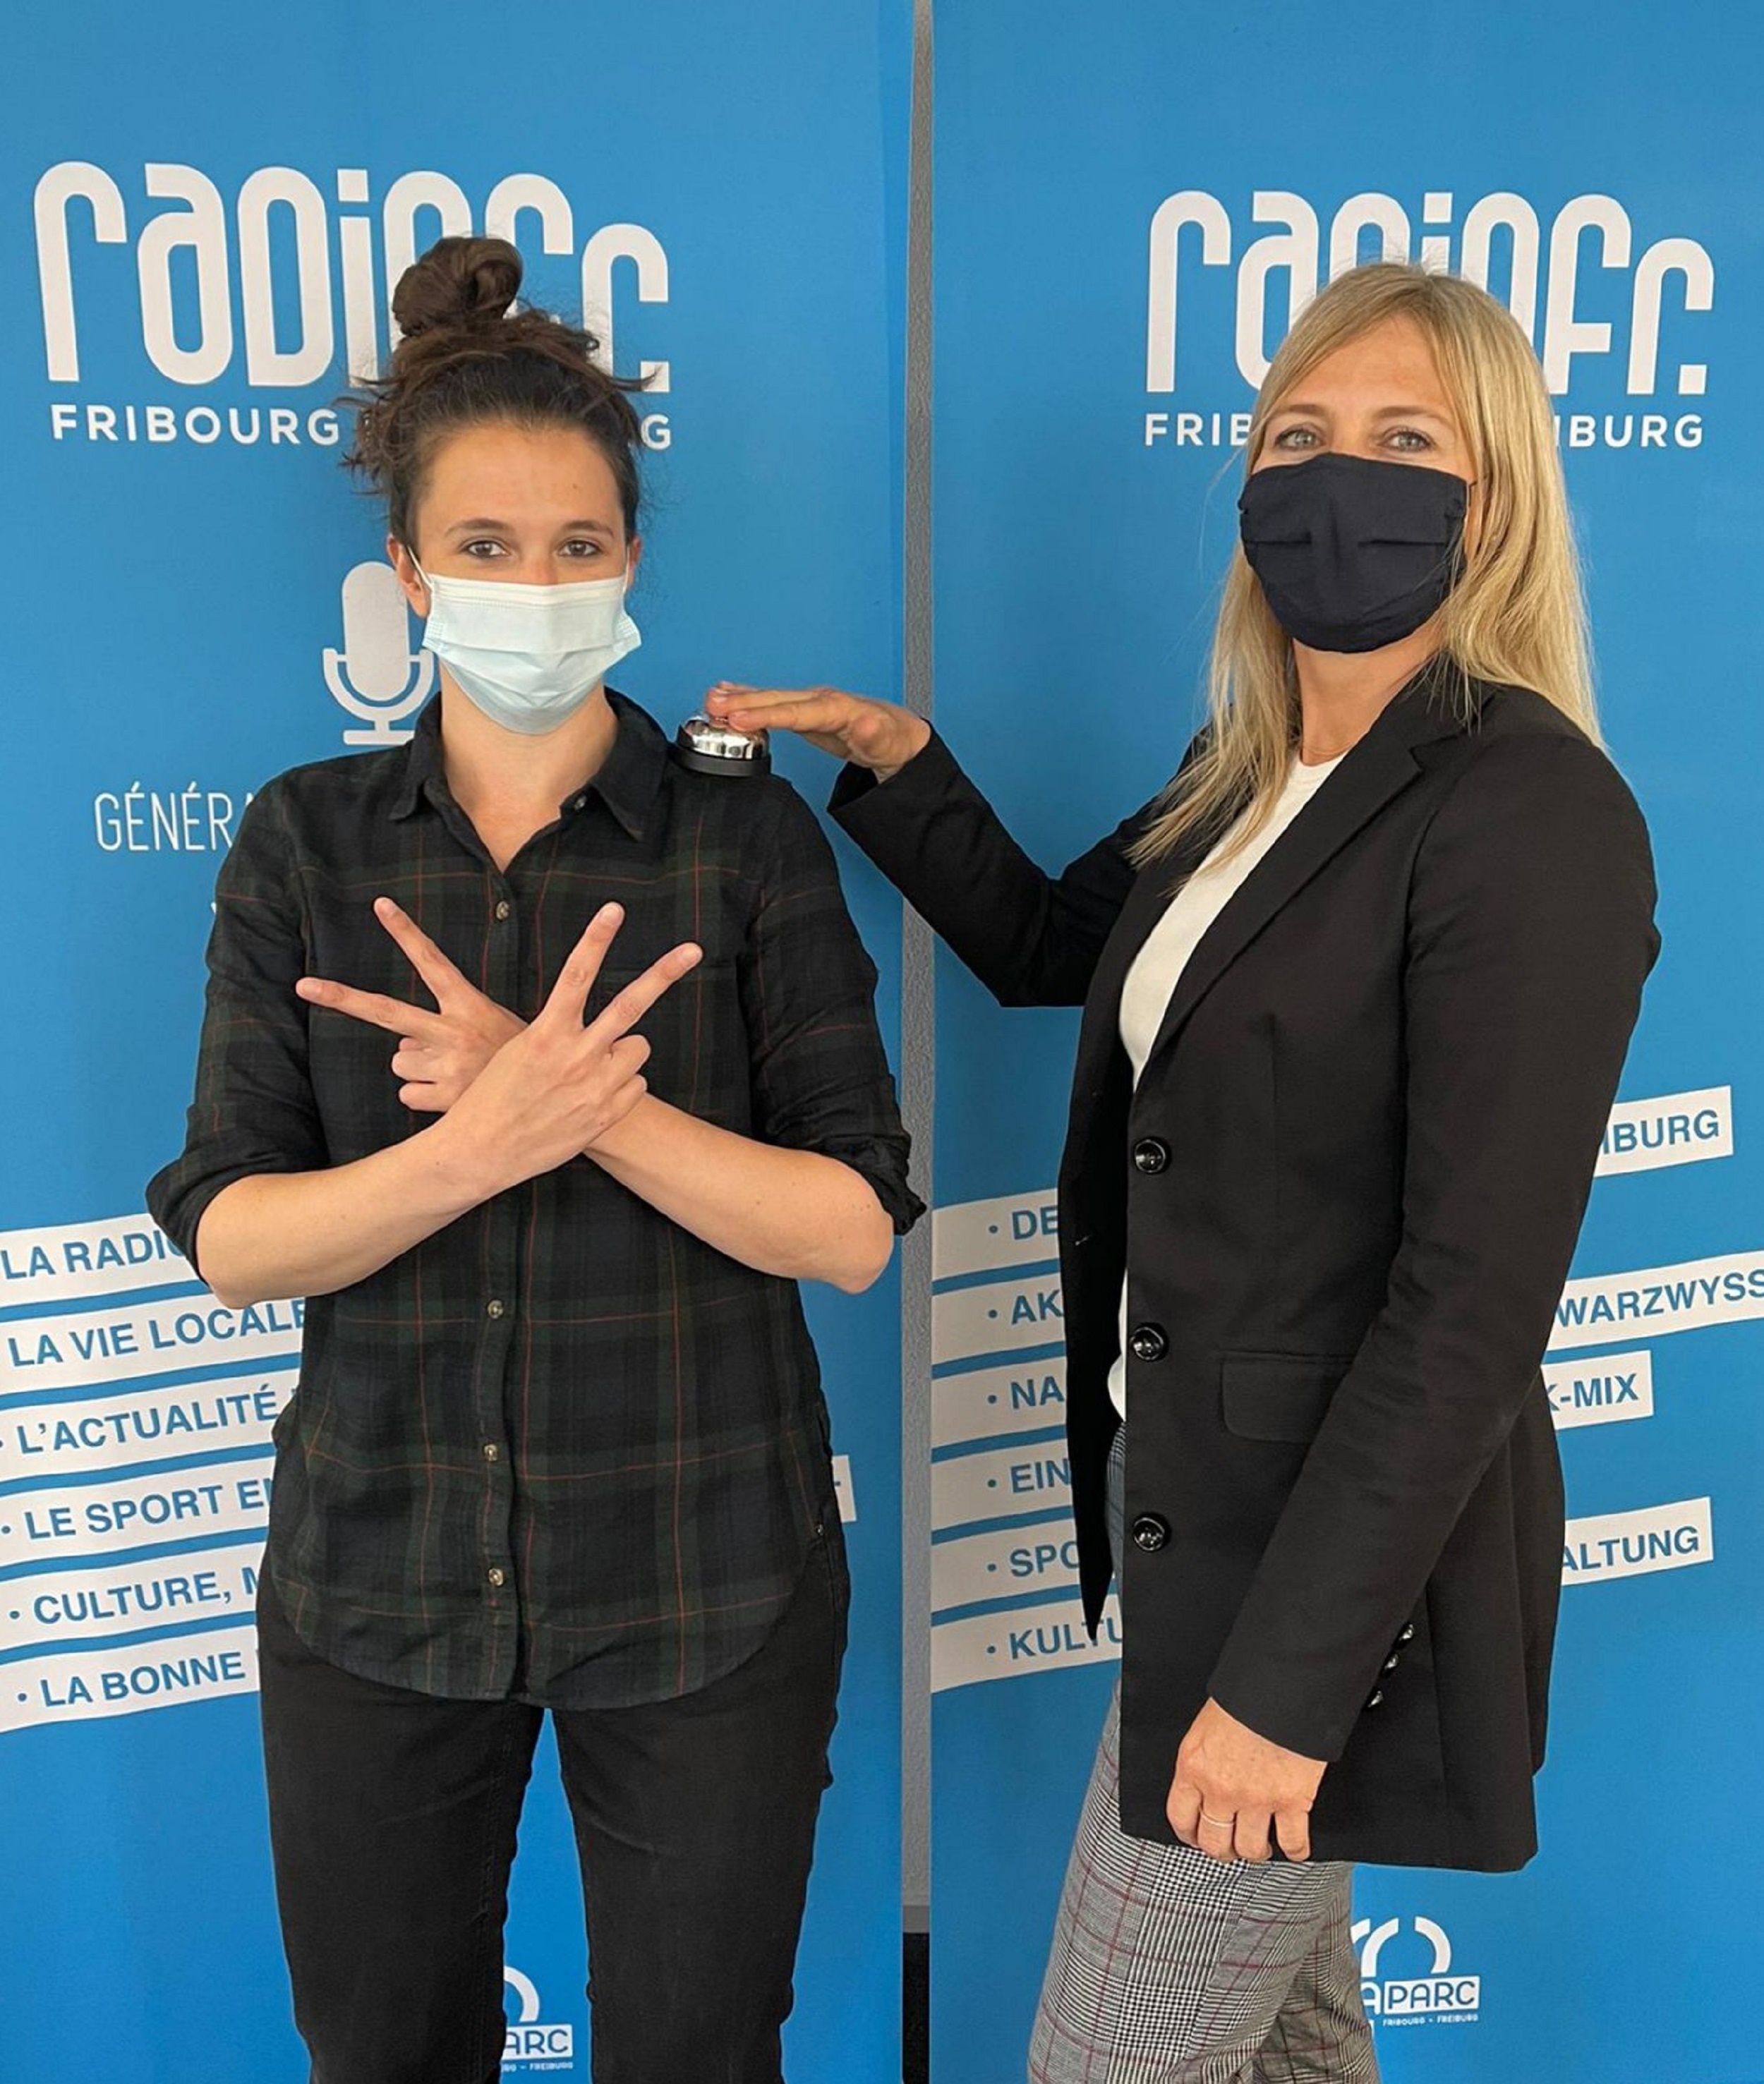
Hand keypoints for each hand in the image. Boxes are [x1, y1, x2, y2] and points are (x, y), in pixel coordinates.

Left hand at [297, 898, 525, 1111]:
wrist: (555, 1101)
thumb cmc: (519, 1061)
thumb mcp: (500, 1028)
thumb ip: (451, 1027)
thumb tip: (401, 1047)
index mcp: (469, 1006)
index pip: (433, 962)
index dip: (406, 932)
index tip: (380, 905)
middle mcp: (453, 1030)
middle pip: (385, 1011)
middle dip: (340, 997)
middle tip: (303, 985)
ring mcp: (445, 1063)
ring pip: (399, 1062)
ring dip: (419, 1070)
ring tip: (454, 1074)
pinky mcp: (442, 1097)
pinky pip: (408, 1095)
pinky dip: (424, 1099)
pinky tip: (452, 1098)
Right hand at [440, 904, 700, 1193]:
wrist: (482, 1151)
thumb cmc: (494, 1096)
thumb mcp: (518, 1051)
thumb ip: (559, 1032)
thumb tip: (603, 1028)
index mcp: (545, 1033)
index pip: (576, 975)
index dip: (596, 939)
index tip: (614, 910)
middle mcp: (574, 1056)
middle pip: (629, 1005)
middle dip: (663, 973)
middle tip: (693, 949)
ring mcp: (594, 1087)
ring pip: (638, 1047)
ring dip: (625, 1052)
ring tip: (592, 1069)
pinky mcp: (605, 1115)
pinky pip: (637, 1084)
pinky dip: (622, 1087)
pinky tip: (591, 1098)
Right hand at [705, 682, 930, 779]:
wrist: (897, 736)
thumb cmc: (891, 740)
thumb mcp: (888, 742)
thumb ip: (874, 734)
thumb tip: (865, 722)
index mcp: (838, 707)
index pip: (797, 710)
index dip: (768, 714)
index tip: (741, 718)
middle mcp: (821, 700)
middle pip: (778, 699)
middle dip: (745, 701)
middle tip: (712, 705)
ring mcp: (810, 703)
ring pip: (771, 697)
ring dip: (740, 698)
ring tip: (711, 700)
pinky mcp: (803, 711)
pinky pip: (771, 702)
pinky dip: (748, 698)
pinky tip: (729, 695)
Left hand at [1166, 1697, 1325, 1864]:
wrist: (1282, 1683)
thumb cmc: (1246, 1693)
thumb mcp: (1206, 1724)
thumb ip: (1204, 1757)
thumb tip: (1206, 1777)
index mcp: (1194, 1765)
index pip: (1180, 1817)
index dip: (1188, 1834)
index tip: (1195, 1836)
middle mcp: (1221, 1789)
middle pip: (1214, 1842)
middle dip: (1221, 1848)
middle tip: (1229, 1846)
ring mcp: (1257, 1799)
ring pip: (1250, 1849)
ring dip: (1255, 1851)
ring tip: (1260, 1845)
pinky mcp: (1292, 1801)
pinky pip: (1293, 1843)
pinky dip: (1295, 1850)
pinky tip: (1294, 1847)